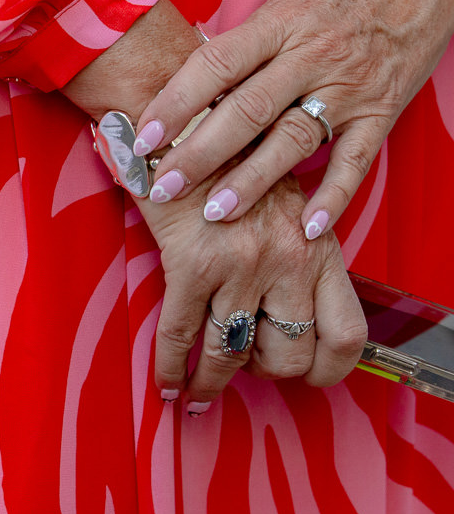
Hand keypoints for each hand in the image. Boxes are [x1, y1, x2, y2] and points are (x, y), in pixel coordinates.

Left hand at [133, 0, 453, 238]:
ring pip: (292, 140)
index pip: (215, 65)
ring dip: (252, 181)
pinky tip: (308, 228)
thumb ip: (246, 42)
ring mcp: (349, 86)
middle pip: (245, 111)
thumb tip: (190, 85)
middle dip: (199, 154)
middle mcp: (311, 55)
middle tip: (163, 186)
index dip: (175, 103)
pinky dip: (333, 197)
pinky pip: (355, 160)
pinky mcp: (383, 108)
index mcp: (279, 23)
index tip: (141, 136)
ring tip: (217, 213)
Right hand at [136, 161, 366, 406]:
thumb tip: (287, 298)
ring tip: (200, 391)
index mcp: (319, 246)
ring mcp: (241, 266)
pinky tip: (167, 383)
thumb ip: (293, 245)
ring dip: (215, 382)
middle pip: (291, 355)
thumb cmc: (230, 157)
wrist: (183, 122)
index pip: (346, 335)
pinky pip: (183, 336)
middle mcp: (289, 261)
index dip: (326, 370)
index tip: (304, 377)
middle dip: (265, 372)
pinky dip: (172, 368)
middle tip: (244, 368)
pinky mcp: (192, 266)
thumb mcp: (284, 200)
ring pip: (234, 354)